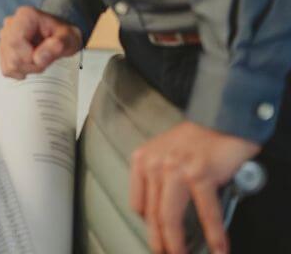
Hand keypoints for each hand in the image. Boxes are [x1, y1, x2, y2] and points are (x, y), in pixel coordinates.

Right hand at [0, 5, 81, 78]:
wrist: (60, 34)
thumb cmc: (63, 33)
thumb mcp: (69, 38)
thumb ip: (58, 45)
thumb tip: (39, 59)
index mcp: (25, 16)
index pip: (15, 43)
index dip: (28, 58)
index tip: (43, 59)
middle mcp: (11, 24)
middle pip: (11, 55)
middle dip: (30, 65)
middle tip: (45, 58)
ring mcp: (4, 36)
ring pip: (8, 64)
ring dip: (26, 69)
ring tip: (38, 59)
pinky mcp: (3, 48)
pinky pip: (6, 68)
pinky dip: (20, 71)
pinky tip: (30, 63)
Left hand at [129, 121, 259, 253]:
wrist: (222, 119)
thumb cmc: (196, 139)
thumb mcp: (164, 154)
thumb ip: (159, 179)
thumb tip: (162, 214)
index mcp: (142, 160)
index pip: (138, 203)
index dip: (148, 226)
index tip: (157, 239)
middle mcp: (155, 164)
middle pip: (153, 215)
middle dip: (160, 241)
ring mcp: (176, 169)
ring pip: (171, 217)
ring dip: (178, 243)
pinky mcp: (200, 174)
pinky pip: (206, 213)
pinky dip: (214, 234)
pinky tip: (218, 247)